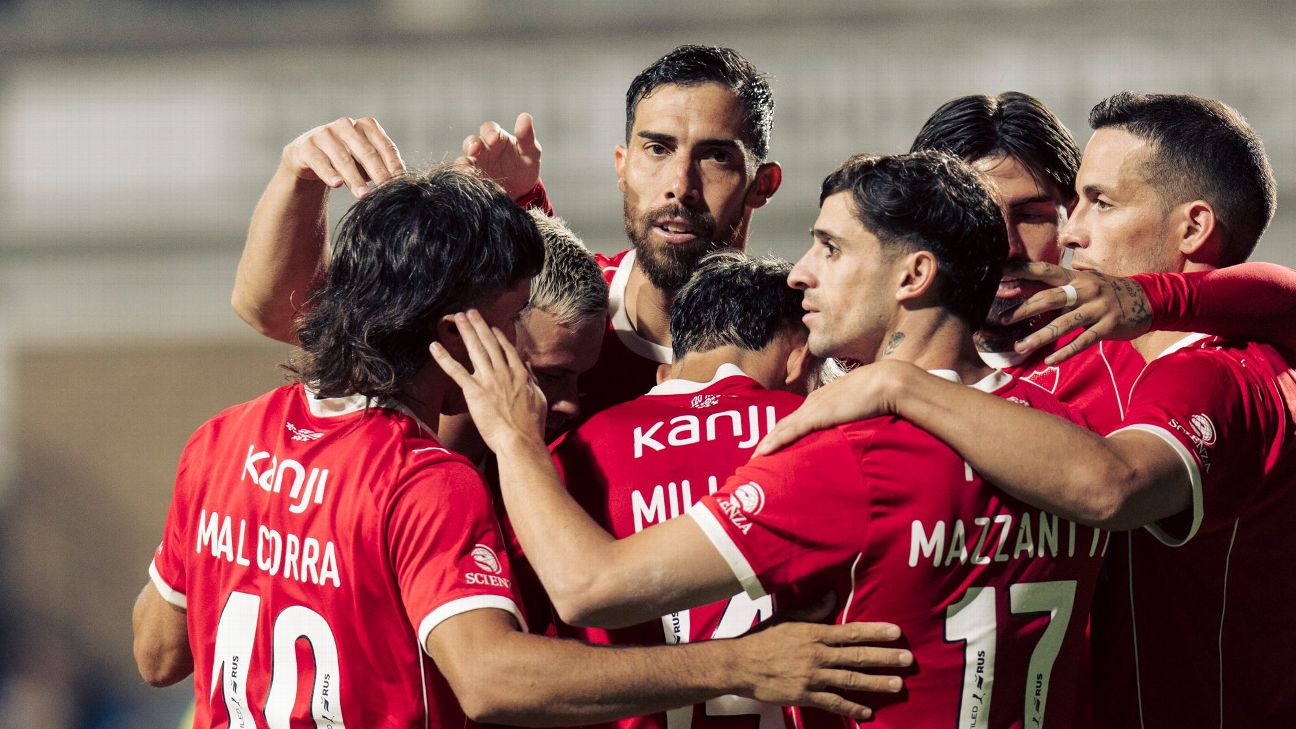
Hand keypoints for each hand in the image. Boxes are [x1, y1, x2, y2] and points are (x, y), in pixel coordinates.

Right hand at [281, 116, 405, 198]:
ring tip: (363, 195)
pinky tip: (337, 184)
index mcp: (366, 126)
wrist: (307, 157)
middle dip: (378, 173)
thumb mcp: (366, 161)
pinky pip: (320, 162)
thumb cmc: (346, 159)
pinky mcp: (306, 147)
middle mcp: (346, 126)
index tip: (400, 182)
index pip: (384, 146)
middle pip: (366, 152)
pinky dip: (329, 173)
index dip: (394, 164)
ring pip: (343, 159)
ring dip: (355, 179)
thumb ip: (383, 166)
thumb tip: (403, 182)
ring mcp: (325, 134)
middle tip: (386, 190)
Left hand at [430, 310, 546, 451]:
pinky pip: (456, 371)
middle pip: (489, 343)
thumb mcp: (539, 398)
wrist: (521, 440)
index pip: (507, 349)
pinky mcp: (474, 391)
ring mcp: (488, 380)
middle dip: (479, 325)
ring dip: (465, 332)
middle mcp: (504, 372)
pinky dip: (444, 358)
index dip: (498, 336)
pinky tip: (435, 346)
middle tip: (470, 312)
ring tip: (457, 318)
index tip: (491, 326)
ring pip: (475, 350)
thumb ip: (532, 379)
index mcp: (520, 374)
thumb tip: (528, 365)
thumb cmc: (532, 425)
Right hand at [455, 113, 541, 199]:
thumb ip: (527, 136)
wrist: (523, 190)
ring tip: (469, 170)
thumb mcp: (531, 151)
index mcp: (497, 137)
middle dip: (472, 145)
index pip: (489, 129)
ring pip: (464, 158)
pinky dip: (465, 177)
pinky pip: (464, 176)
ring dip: (464, 163)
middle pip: (472, 141)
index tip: (494, 139)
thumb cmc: (525, 165)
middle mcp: (483, 148)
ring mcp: (476, 163)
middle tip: (475, 150)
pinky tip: (470, 180)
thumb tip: (525, 117)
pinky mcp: (473, 178)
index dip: (489, 132)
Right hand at [733, 620, 909, 720]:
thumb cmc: (763, 639)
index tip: (896, 633)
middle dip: (885, 658)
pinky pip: (833, 702)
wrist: (740, 665)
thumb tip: (832, 596)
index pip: (851, 632)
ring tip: (897, 685)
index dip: (875, 632)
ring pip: (850, 680)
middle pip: (857, 656)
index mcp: (814, 634)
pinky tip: (868, 711)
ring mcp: (812, 677)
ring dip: (876, 683)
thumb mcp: (788, 619)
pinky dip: (851, 707)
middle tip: (907, 659)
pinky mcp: (805, 695)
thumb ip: (813, 610)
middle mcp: (817, 655)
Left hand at [756, 360, 913, 455]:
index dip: (784, 432)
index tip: (774, 445)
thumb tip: (858, 428)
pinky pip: (790, 432)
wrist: (888, 382)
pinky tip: (763, 453)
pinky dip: (775, 442)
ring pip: (783, 428)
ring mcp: (813, 408)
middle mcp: (813, 402)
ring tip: (755, 458)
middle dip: (770, 438)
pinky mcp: (817, 416)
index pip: (797, 418)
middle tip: (757, 455)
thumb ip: (854, 415)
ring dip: (768, 443)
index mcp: (823, 399)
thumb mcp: (862, 406)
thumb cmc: (881, 393)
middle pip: (785, 423)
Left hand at [1003, 262, 1151, 364]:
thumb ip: (1055, 288)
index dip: (1022, 270)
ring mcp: (1097, 309)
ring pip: (1063, 324)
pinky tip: (1049, 361)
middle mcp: (1085, 290)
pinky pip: (1083, 341)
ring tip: (1020, 346)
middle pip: (1050, 298)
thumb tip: (1020, 288)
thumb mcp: (1082, 284)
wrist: (1147, 299)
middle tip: (1004, 319)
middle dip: (1025, 309)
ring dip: (1040, 336)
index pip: (1044, 270)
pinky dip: (1066, 352)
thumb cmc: (1105, 292)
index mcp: (1075, 277)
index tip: (1000, 271)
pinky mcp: (1108, 326)